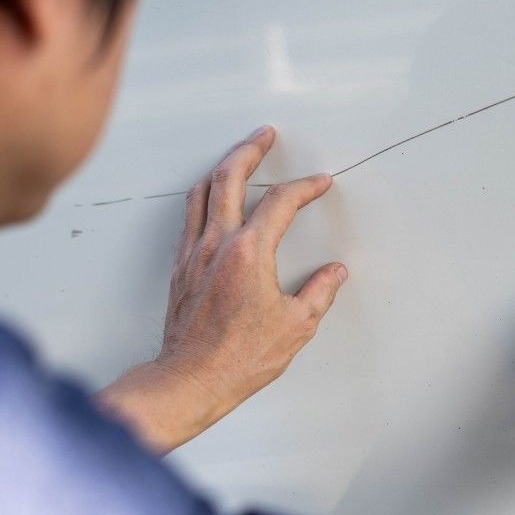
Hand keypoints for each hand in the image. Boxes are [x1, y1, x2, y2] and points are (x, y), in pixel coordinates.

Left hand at [96, 126, 345, 452]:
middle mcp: (217, 244)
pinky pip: (188, 216)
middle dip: (250, 150)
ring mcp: (194, 254)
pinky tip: (209, 198)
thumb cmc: (239, 358)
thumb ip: (319, 293)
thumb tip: (334, 273)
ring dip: (222, 167)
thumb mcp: (296, 326)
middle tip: (265, 135)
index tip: (319, 183)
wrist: (191, 379)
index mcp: (249, 253)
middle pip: (230, 177)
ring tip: (236, 157)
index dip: (304, 187)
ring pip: (202, 192)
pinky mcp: (180, 268)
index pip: (279, 203)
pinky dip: (202, 196)